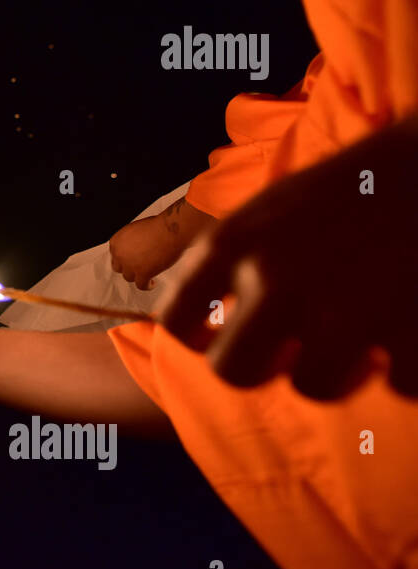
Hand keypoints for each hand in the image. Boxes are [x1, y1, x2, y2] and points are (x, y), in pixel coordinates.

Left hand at [109, 197, 215, 289]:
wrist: (170, 230)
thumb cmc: (158, 226)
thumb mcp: (136, 230)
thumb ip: (130, 241)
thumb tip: (134, 250)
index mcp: (116, 241)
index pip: (115, 255)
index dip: (124, 258)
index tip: (131, 260)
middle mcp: (120, 254)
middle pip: (119, 267)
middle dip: (128, 268)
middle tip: (138, 268)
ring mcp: (130, 265)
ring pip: (129, 277)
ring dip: (137, 276)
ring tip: (147, 275)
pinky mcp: (143, 273)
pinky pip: (141, 285)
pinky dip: (146, 285)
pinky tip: (152, 283)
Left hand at [160, 116, 417, 398]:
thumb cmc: (359, 182)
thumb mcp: (275, 205)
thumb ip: (233, 262)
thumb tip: (197, 317)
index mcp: (236, 242)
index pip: (175, 318)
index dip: (195, 336)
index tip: (217, 336)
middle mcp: (277, 279)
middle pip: (232, 371)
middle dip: (260, 368)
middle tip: (290, 354)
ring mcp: (343, 310)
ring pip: (312, 386)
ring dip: (338, 371)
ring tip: (362, 341)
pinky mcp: (411, 336)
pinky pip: (397, 384)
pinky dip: (407, 366)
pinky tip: (413, 329)